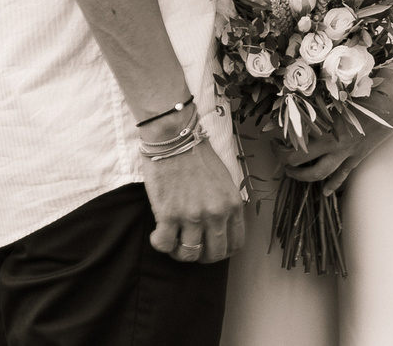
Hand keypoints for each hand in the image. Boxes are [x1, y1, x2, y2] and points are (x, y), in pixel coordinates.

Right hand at [143, 137, 243, 263]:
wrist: (174, 137)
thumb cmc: (197, 155)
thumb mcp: (224, 180)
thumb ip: (225, 205)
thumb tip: (221, 226)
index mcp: (232, 205)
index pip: (235, 244)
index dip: (222, 251)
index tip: (211, 248)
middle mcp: (215, 214)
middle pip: (214, 254)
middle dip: (202, 256)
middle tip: (190, 246)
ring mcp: (192, 216)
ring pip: (189, 255)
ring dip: (179, 252)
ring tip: (173, 240)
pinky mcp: (168, 215)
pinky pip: (165, 246)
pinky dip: (160, 244)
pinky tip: (158, 235)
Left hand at [281, 79, 392, 198]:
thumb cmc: (367, 83)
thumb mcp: (337, 84)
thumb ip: (318, 93)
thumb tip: (297, 92)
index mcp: (323, 120)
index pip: (291, 136)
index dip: (279, 139)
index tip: (272, 135)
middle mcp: (331, 139)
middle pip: (299, 160)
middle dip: (285, 161)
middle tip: (278, 155)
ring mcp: (346, 150)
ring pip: (318, 173)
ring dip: (302, 176)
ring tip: (293, 172)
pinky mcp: (359, 154)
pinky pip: (343, 175)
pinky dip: (333, 185)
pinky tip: (327, 191)